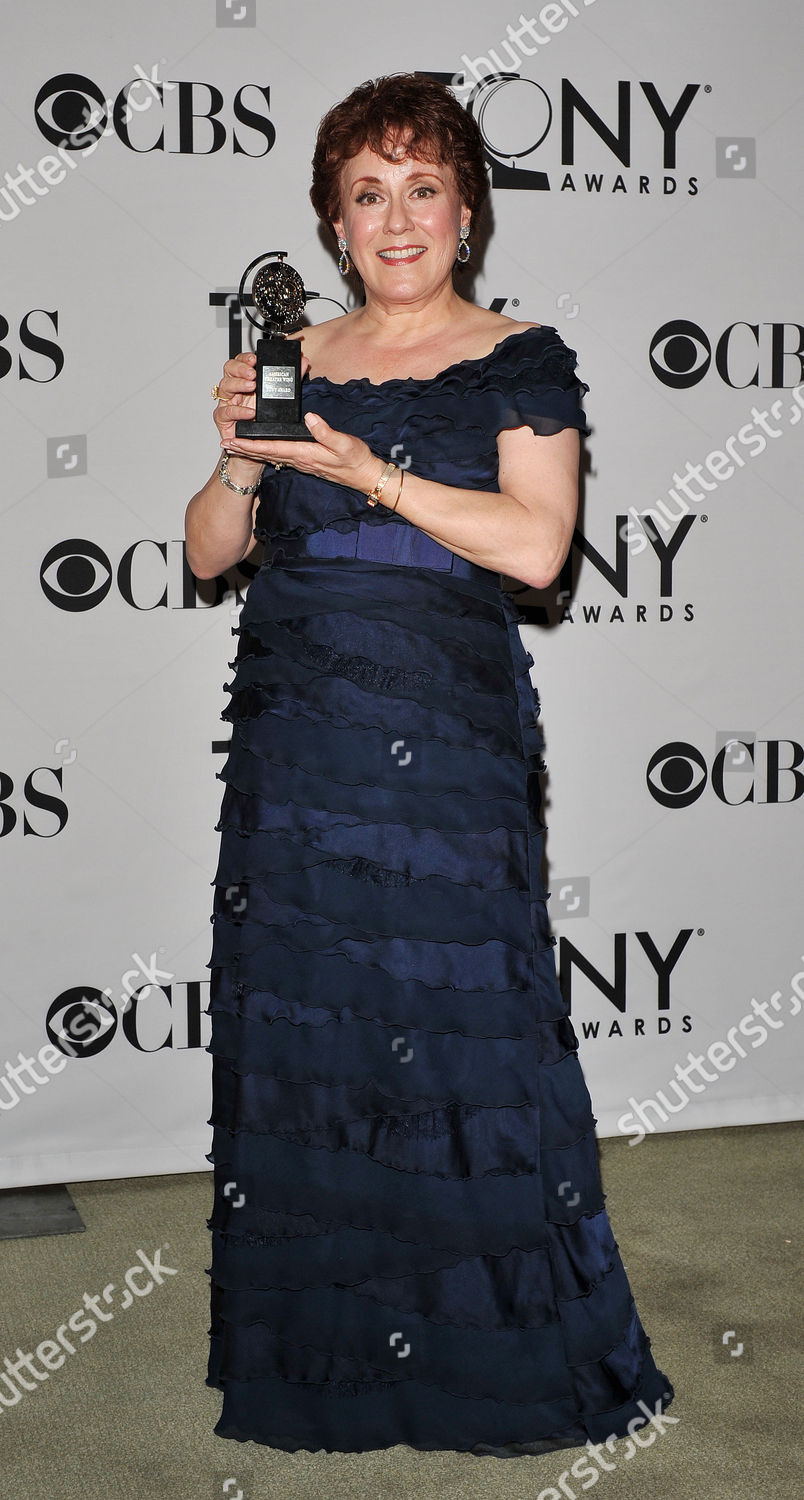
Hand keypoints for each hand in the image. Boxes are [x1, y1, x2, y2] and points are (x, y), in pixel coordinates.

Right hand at [213, 349, 297, 461]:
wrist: (257, 443)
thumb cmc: (264, 419)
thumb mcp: (280, 396)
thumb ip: (291, 379)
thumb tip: (304, 362)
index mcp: (245, 380)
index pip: (240, 362)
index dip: (245, 358)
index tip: (255, 359)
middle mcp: (234, 389)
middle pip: (229, 369)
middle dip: (241, 369)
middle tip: (253, 373)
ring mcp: (227, 402)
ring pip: (225, 386)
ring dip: (238, 384)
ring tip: (252, 387)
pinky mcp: (223, 419)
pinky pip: (225, 412)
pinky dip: (238, 411)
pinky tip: (250, 412)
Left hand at [222, 405, 383, 494]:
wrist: (365, 476)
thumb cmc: (356, 461)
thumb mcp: (345, 444)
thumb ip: (326, 432)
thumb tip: (310, 417)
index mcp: (304, 454)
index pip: (270, 448)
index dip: (249, 445)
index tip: (232, 441)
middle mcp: (299, 460)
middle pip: (264, 454)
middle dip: (243, 450)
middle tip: (223, 444)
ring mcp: (301, 462)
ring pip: (270, 456)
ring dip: (251, 451)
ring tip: (235, 446)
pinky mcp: (306, 461)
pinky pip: (280, 456)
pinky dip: (266, 451)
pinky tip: (261, 449)